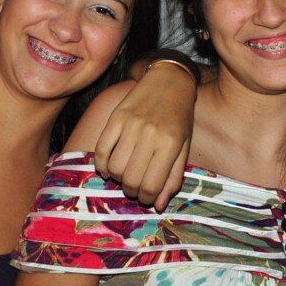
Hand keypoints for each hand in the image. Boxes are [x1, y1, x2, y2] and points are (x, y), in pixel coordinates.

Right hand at [94, 65, 194, 210]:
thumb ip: (173, 177)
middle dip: (132, 191)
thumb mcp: (184, 147)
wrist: (169, 80)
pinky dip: (101, 165)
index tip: (147, 197)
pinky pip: (101, 149)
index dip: (147, 198)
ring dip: (117, 179)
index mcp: (169, 144)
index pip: (151, 185)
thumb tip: (157, 205)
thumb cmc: (180, 117)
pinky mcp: (115, 117)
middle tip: (135, 188)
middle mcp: (149, 134)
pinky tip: (108, 168)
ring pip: (114, 167)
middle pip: (130, 179)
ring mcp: (130, 125)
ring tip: (124, 175)